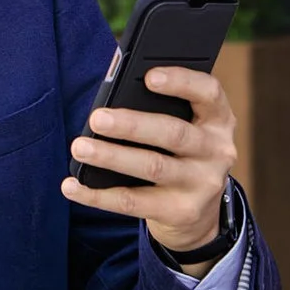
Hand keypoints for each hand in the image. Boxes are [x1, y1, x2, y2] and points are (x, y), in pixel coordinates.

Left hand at [62, 67, 236, 261]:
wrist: (197, 210)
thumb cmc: (177, 150)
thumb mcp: (183, 124)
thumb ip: (158, 107)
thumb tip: (111, 102)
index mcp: (217, 119)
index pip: (209, 92)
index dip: (181, 82)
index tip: (149, 76)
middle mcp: (216, 151)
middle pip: (173, 133)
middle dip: (132, 125)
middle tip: (96, 118)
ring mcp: (202, 184)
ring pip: (153, 167)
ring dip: (111, 157)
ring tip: (79, 148)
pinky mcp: (181, 212)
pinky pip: (133, 202)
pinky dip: (98, 195)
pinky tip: (72, 185)